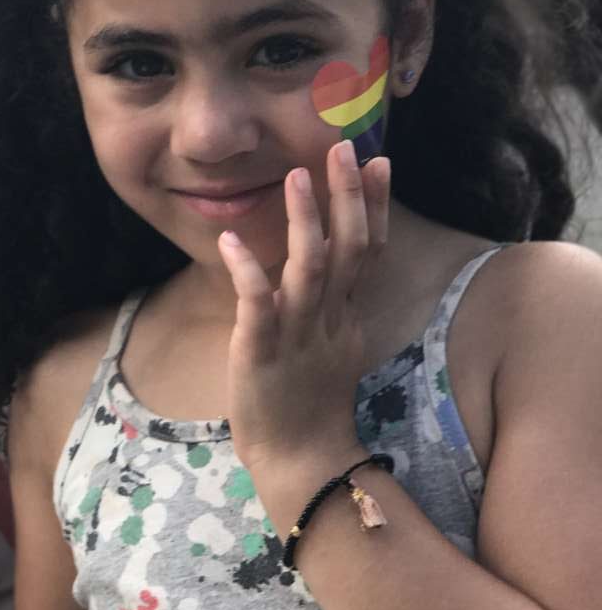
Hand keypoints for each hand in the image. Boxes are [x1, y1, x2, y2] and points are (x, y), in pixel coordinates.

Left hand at [217, 142, 389, 488]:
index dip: (374, 206)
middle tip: (345, 147)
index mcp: (345, 315)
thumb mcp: (332, 344)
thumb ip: (334, 302)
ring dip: (304, 221)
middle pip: (350, 249)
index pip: (369, 250)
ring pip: (309, 269)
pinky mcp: (261, 352)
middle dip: (348, 197)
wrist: (300, 461)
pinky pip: (256, 306)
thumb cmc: (308, 402)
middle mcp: (328, 319)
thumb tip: (334, 262)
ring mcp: (297, 335)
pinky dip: (246, 271)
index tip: (379, 161)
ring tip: (296, 176)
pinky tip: (230, 239)